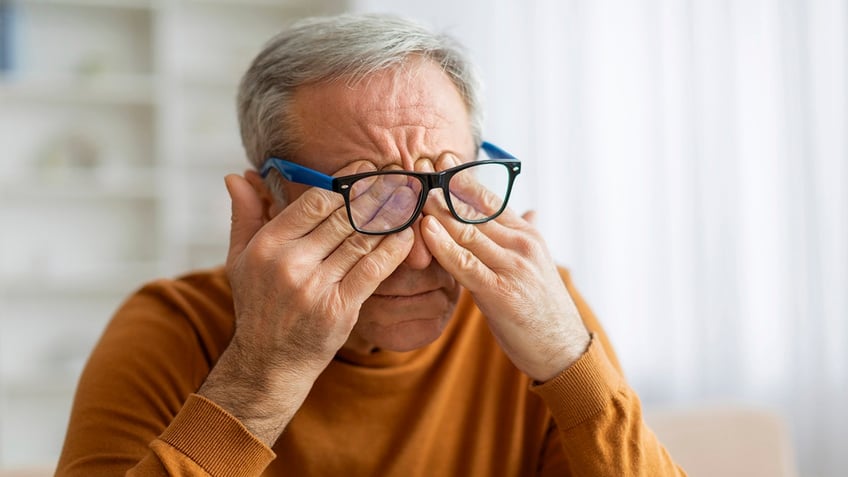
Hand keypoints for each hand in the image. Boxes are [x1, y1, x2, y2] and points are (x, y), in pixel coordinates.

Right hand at [198, 162, 412, 445]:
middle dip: (372, 198)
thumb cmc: (257, 305)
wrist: (269, 362)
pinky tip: (406, 236)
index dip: (344, 185)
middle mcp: (291, 263)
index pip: (315, 201)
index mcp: (268, 245)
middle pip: (343, 217)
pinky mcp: (340, 308)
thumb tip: (235, 175)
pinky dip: (393, 250)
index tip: (364, 174)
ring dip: (387, 220)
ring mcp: (317, 287)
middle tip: (394, 182)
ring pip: (362, 240)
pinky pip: (374, 269)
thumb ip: (244, 214)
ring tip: (405, 203)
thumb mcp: (240, 259)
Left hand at [420, 154, 589, 381]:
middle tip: (418, 169)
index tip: (442, 161)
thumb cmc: (543, 308)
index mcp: (528, 235)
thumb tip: (532, 210)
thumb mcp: (538, 264)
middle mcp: (521, 245)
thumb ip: (526, 234)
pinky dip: (443, 245)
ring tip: (414, 193)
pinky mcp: (500, 293)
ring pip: (467, 232)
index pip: (491, 199)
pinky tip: (425, 230)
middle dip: (444, 190)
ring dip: (438, 212)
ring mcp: (512, 268)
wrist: (562, 349)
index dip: (464, 180)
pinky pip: (464, 264)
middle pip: (475, 211)